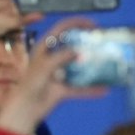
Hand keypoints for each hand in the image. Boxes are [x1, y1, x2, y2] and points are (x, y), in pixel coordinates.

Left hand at [0, 18, 105, 134]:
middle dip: (88, 44)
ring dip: (92, 66)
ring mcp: (59, 73)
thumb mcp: (45, 66)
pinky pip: (80, 88)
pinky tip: (105, 89)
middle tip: (104, 44)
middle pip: (73, 46)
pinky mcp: (64, 88)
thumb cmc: (30, 84)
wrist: (25, 110)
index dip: (77, 23)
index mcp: (45, 47)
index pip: (62, 29)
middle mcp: (53, 57)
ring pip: (79, 66)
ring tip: (109, 62)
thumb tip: (80, 52)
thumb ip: (61, 57)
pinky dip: (91, 90)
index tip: (94, 25)